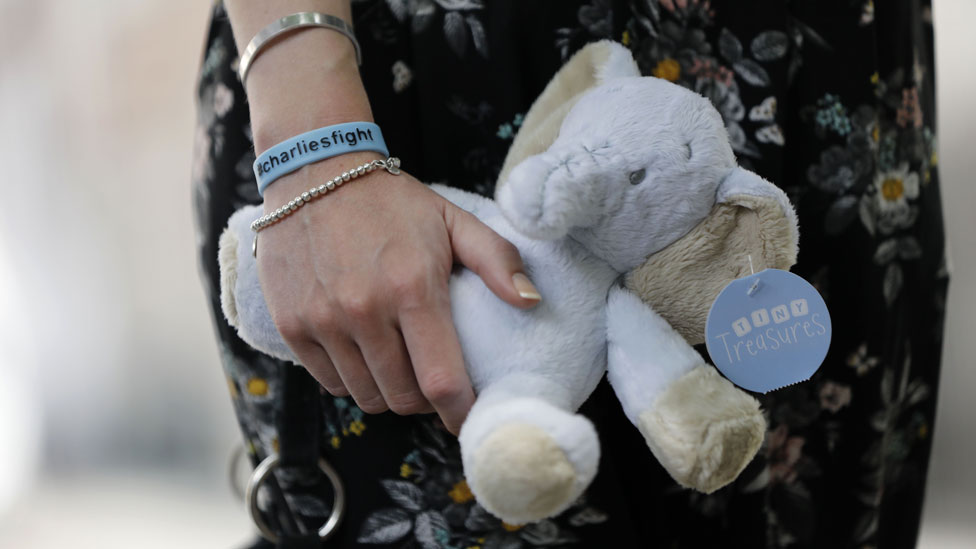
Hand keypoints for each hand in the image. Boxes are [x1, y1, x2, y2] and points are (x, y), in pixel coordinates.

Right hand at [256, 152, 541, 433]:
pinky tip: (365, 354)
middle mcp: (364, 310)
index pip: (441, 381)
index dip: (460, 412)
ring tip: (400, 367)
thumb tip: (532, 301)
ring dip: (389, 392)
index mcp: (413, 288)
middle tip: (433, 381)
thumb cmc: (391, 201)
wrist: (314, 174)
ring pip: (365, 396)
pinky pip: (329, 382)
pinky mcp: (291, 325)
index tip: (470, 417)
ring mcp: (323, 320)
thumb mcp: (453, 219)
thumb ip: (497, 259)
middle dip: (425, 401)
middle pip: (402, 398)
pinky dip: (352, 380)